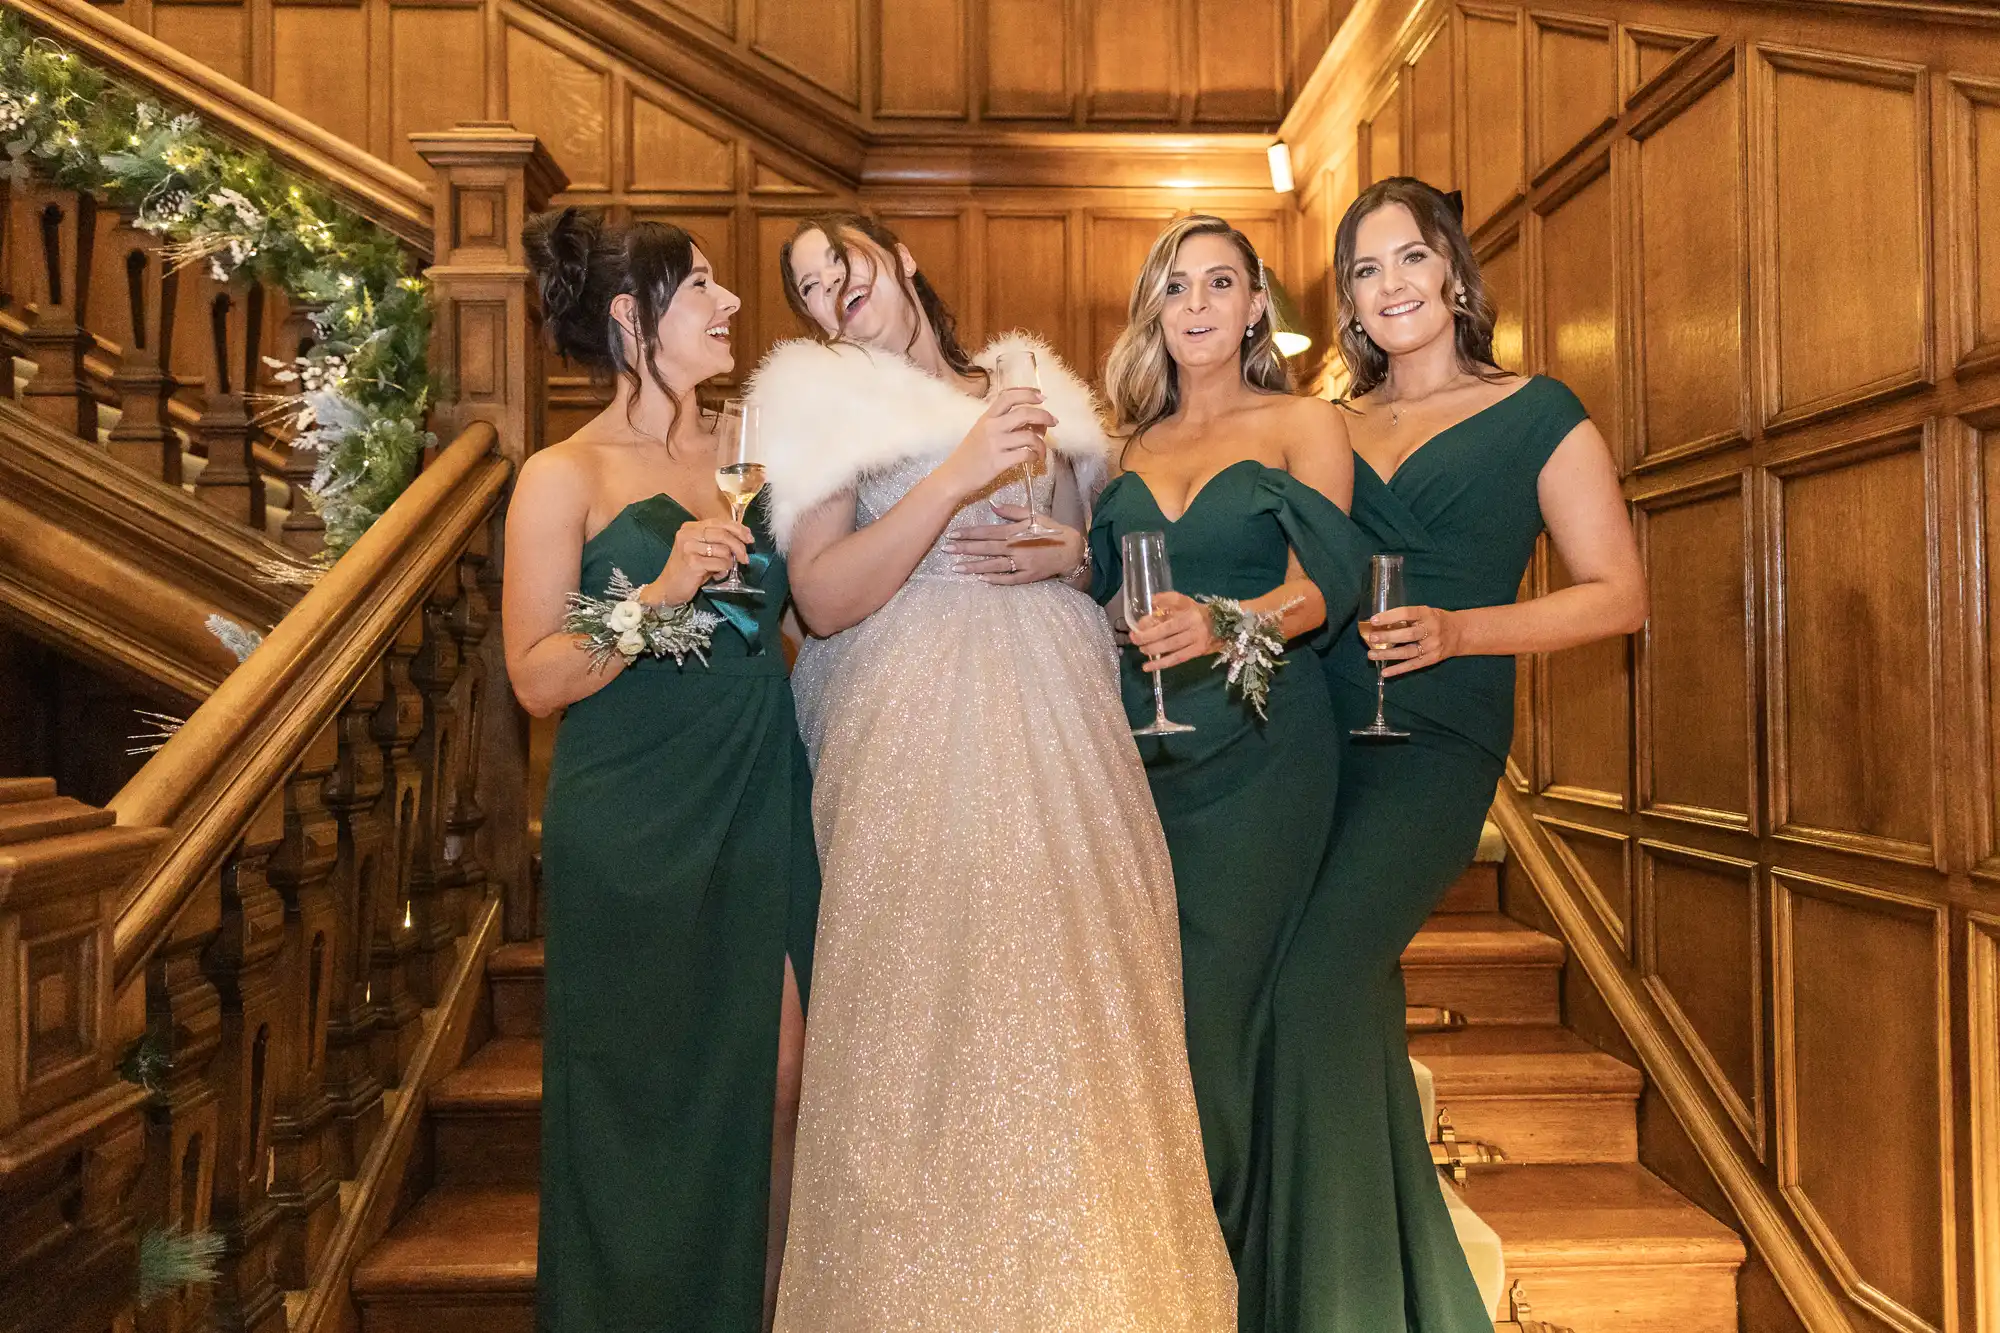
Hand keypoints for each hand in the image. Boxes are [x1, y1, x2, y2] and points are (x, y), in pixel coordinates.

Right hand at [643, 517, 753, 604]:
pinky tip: (717, 575)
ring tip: (723, 569)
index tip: (749, 538)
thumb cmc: (687, 570)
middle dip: (739, 546)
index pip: (720, 522)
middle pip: (723, 534)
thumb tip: (743, 537)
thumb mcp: (701, 550)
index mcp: (690, 527)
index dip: (738, 529)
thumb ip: (717, 541)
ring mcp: (688, 547)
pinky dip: (723, 570)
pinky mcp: (692, 562)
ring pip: (723, 549)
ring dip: (729, 562)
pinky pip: (720, 563)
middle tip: (745, 558)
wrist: (667, 588)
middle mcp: (687, 534)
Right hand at [936, 387, 1053, 500]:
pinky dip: (1035, 456)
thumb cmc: (969, 455)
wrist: (954, 476)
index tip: (1041, 396)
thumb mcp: (980, 432)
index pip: (1008, 396)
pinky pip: (1025, 455)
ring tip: (1042, 450)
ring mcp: (995, 444)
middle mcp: (991, 427)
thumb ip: (1002, 424)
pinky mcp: (999, 462)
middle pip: (1024, 413)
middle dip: (1043, 416)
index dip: (1027, 393)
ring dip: (1042, 443)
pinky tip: (1034, 459)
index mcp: (986, 417)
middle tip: (1053, 422)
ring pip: (1029, 436)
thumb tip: (1030, 424)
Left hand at [942, 503, 1081, 583]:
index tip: (953, 534)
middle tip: (946, 549)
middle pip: (985, 549)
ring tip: (956, 567)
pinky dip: (995, 580)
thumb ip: (1012, 511)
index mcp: (1015, 532)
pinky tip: (981, 580)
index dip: (969, 533)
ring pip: (993, 566)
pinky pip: (1009, 579)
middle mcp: (1015, 548)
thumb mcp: (1034, 515)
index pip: (986, 532)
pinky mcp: (1028, 576)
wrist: (1071, 550)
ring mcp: (1021, 564)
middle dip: (964, 549)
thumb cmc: (1051, 530)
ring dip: (974, 567)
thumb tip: (993, 505)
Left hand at [1128, 591, 1221, 671]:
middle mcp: (1193, 626)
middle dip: (1147, 637)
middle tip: (1134, 639)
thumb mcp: (1185, 602)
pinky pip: (1177, 659)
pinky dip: (1161, 664)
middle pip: (1166, 632)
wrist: (1226, 625)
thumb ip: (1168, 600)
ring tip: (1141, 650)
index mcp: (1189, 611)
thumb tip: (1150, 602)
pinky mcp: (1198, 652)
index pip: (1166, 617)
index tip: (1137, 626)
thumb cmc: (1199, 612)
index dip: (1150, 624)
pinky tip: (1148, 667)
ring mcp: (1196, 640)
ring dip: (1152, 650)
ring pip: (1171, 647)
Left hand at [1364, 605, 1459, 677]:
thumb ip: (1408, 617)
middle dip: (1388, 637)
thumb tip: (1380, 623)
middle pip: (1408, 635)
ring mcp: (1432, 646)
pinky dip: (1398, 670)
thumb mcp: (1426, 612)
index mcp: (1427, 614)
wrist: (1460, 633)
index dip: (1390, 616)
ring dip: (1388, 654)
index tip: (1373, 620)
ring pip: (1408, 652)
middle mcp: (1431, 630)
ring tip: (1372, 655)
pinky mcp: (1432, 659)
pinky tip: (1384, 672)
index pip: (1407, 613)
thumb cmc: (1436, 620)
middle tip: (1372, 638)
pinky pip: (1413, 665)